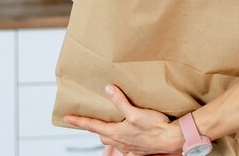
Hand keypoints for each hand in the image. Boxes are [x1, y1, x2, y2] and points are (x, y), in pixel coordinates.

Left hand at [64, 84, 183, 155]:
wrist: (172, 139)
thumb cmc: (155, 127)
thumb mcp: (135, 112)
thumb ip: (120, 101)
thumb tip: (107, 89)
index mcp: (117, 133)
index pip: (92, 126)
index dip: (79, 121)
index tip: (66, 118)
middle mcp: (120, 142)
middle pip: (101, 135)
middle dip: (94, 128)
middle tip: (90, 119)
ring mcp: (129, 148)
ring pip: (112, 142)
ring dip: (108, 134)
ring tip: (109, 125)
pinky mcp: (138, 150)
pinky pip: (125, 147)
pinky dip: (122, 141)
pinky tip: (127, 135)